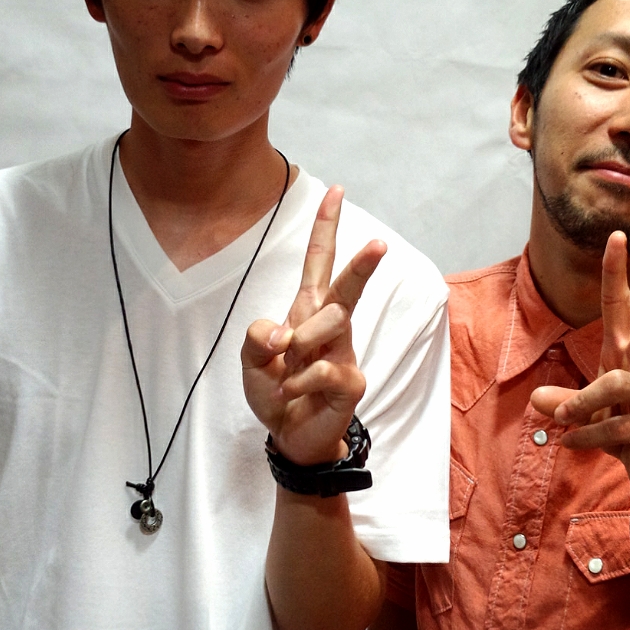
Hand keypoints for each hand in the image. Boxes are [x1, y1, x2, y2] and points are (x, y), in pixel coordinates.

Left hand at [242, 186, 386, 465]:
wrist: (291, 437)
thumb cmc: (276, 391)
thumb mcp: (251, 361)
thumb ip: (256, 339)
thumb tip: (279, 332)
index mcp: (307, 311)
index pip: (318, 262)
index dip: (325, 227)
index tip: (336, 191)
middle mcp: (330, 324)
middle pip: (345, 285)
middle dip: (361, 264)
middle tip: (378, 243)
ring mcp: (344, 351)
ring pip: (330, 322)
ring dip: (300, 345)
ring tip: (286, 370)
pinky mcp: (351, 380)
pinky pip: (323, 367)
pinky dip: (298, 380)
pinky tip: (292, 392)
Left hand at [530, 231, 629, 522]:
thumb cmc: (621, 430)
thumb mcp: (585, 413)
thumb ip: (564, 402)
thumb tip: (537, 399)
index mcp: (623, 355)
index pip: (618, 306)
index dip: (615, 272)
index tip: (615, 235)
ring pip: (619, 384)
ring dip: (584, 401)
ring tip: (562, 420)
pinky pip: (619, 426)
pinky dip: (588, 436)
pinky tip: (571, 444)